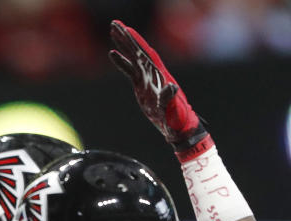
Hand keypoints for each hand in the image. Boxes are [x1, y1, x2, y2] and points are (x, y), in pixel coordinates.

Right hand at [108, 20, 210, 156]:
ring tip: (113, 30)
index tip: (126, 30)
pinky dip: (121, 61)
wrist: (177, 127)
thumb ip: (169, 98)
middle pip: (138, 50)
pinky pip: (130, 70)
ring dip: (124, 44)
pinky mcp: (142, 85)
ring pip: (134, 57)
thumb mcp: (173, 109)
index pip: (146, 54)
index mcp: (160, 75)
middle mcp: (153, 73)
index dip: (136, 42)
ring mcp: (147, 78)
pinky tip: (112, 53)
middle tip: (114, 24)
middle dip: (127, 37)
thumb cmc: (177, 119)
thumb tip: (171, 86)